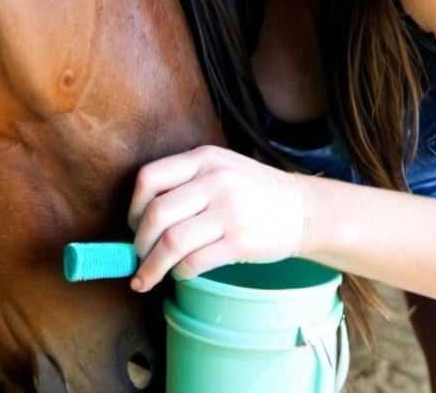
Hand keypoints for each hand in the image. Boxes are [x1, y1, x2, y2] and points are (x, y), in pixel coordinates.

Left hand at [127, 145, 304, 291]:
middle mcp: (214, 180)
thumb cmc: (252, 191)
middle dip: (139, 242)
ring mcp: (228, 210)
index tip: (132, 225)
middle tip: (138, 256)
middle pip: (156, 214)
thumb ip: (184, 182)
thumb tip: (139, 219)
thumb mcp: (220, 168)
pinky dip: (179, 273)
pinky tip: (179, 274)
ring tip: (146, 276)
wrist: (302, 208)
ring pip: (171, 242)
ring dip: (152, 266)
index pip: (149, 178)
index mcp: (204, 158)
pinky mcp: (240, 241)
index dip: (133, 206)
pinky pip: (195, 262)